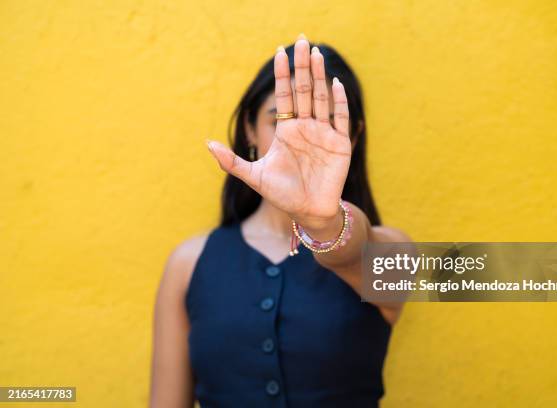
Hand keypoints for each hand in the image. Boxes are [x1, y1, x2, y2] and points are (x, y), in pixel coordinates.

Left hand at [207, 34, 351, 230]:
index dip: (282, 75)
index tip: (278, 52)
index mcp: (287, 130)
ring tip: (315, 53)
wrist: (308, 212)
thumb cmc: (282, 194)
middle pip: (303, 90)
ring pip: (320, 99)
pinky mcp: (339, 144)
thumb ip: (231, 162)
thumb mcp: (254, 177)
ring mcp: (323, 134)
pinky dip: (339, 102)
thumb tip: (207, 145)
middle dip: (302, 66)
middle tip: (301, 40)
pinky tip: (334, 85)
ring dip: (319, 76)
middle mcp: (306, 127)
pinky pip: (340, 119)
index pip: (284, 96)